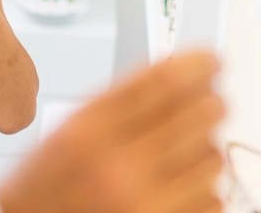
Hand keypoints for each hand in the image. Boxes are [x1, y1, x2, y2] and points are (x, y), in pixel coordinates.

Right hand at [0, 51, 226, 212]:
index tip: (213, 61)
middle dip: (210, 104)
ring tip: (180, 156)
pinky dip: (202, 190)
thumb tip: (181, 74)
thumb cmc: (47, 187)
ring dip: (204, 151)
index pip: (163, 81)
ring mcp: (143, 203)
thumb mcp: (70, 131)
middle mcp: (117, 166)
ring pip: (213, 157)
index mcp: (89, 131)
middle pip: (202, 113)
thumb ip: (120, 102)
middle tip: (206, 105)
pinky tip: (178, 187)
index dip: (199, 64)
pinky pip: (214, 199)